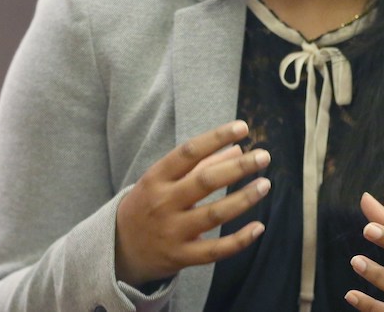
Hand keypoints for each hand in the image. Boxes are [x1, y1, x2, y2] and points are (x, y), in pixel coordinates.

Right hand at [114, 120, 270, 285]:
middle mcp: (163, 202)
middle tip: (263, 156)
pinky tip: (259, 227)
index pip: (189, 152)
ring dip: (243, 199)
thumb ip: (202, 164)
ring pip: (214, 215)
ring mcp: (171, 231)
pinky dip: (239, 240)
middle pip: (205, 182)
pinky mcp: (180, 257)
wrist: (119, 248)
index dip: (216, 137)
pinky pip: (214, 251)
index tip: (242, 127)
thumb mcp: (164, 179)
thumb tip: (239, 149)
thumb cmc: (149, 202)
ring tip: (265, 185)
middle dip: (238, 168)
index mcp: (157, 177)